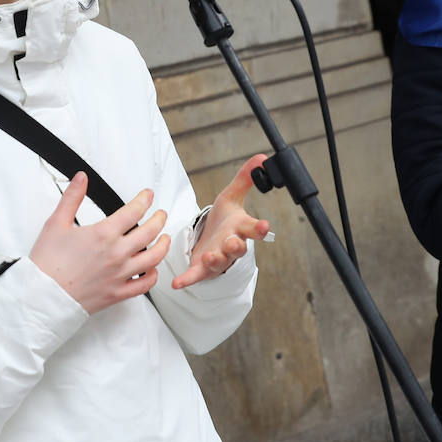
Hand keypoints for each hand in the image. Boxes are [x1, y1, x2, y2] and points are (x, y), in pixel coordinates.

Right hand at [28, 172, 169, 313]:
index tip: (148, 195)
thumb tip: (81, 178)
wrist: (41, 296)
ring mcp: (119, 275)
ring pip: (153, 258)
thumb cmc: (47, 263)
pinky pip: (144, 285)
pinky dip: (153, 275)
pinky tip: (153, 269)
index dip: (144, 200)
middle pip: (150, 232)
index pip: (134, 211)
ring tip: (165, 238)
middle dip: (159, 219)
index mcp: (104, 234)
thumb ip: (72, 198)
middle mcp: (117, 253)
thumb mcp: (56, 223)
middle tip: (161, 214)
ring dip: (163, 245)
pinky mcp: (117, 293)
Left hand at [172, 154, 271, 289]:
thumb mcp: (231, 197)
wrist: (211, 242)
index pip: (254, 228)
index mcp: (240, 228)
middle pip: (238, 248)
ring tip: (209, 256)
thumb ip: (244, 179)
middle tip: (234, 241)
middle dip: (236, 245)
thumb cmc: (224, 221)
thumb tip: (261, 158)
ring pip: (219, 262)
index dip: (260, 228)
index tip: (264, 225)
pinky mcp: (201, 269)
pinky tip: (176, 283)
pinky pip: (195, 276)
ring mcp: (217, 259)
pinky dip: (187, 280)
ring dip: (215, 260)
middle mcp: (231, 246)